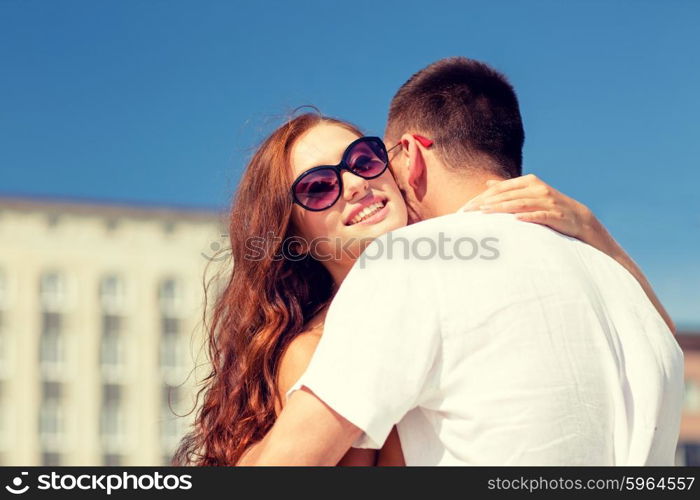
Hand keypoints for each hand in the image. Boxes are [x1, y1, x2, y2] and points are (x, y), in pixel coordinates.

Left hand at [461, 174, 593, 240]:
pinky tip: (516, 219)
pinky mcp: (556, 215)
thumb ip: (509, 188)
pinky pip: (540, 215)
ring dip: (501, 208)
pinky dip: (528, 216)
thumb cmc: (548, 206)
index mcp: (528, 182)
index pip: (500, 188)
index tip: (466, 207)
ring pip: (520, 203)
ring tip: (484, 212)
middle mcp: (537, 189)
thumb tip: (487, 184)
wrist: (578, 218)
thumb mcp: (528, 193)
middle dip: (485, 203)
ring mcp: (547, 201)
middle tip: (468, 212)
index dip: (482, 197)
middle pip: (507, 195)